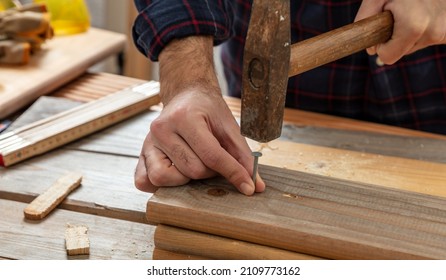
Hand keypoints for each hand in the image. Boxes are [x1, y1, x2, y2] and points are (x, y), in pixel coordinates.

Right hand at [134, 36, 264, 194]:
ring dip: (187, 178)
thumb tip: (256, 186)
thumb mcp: (229, 127)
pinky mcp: (140, 154)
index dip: (233, 173)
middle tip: (214, 161)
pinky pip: (145, 181)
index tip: (248, 187)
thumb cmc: (208, 111)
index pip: (212, 155)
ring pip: (167, 178)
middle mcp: (161, 128)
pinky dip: (161, 184)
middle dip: (210, 172)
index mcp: (184, 117)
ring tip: (195, 164)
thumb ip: (243, 157)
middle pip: (192, 170)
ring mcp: (147, 142)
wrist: (186, 96)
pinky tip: (176, 173)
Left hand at [355, 0, 445, 63]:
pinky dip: (423, 30)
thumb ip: (365, 17)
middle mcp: (434, 31)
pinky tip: (426, 13)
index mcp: (413, 26)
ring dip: (409, 32)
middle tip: (402, 13)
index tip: (385, 26)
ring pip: (414, 45)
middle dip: (396, 37)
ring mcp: (445, 32)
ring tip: (415, 10)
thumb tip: (370, 48)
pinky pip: (428, 39)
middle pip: (401, 52)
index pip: (388, 57)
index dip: (381, 44)